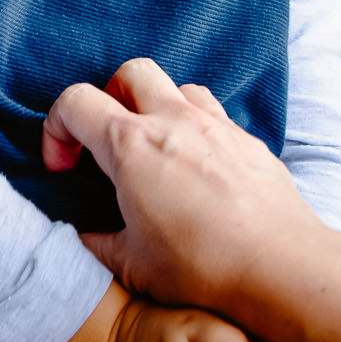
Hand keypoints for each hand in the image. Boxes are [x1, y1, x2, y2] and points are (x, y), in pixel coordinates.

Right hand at [44, 58, 336, 315]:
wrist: (283, 269)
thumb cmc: (204, 268)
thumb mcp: (134, 265)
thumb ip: (98, 244)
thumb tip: (86, 238)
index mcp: (131, 146)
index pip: (75, 102)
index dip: (57, 130)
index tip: (65, 167)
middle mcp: (173, 121)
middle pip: (129, 72)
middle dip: (109, 98)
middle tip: (108, 143)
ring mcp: (216, 126)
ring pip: (177, 85)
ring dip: (156, 106)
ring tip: (155, 148)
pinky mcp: (249, 142)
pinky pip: (214, 114)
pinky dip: (196, 127)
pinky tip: (197, 168)